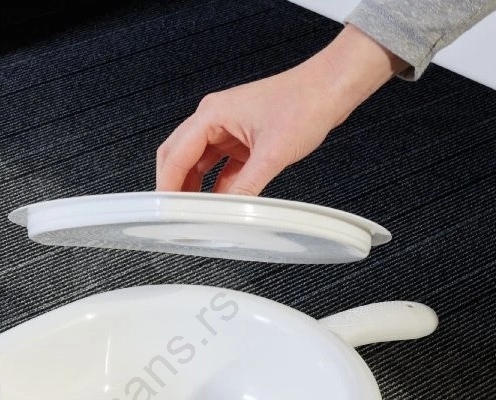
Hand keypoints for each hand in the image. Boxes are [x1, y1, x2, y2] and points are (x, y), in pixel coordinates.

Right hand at [156, 25, 405, 195]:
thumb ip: (246, 187)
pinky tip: (220, 202)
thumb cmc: (306, 102)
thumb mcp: (272, 154)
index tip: (164, 210)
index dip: (166, 186)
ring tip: (193, 213)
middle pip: (178, 157)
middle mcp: (215, 119)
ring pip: (197, 163)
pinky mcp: (241, 138)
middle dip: (173, 186)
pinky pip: (218, 166)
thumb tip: (229, 212)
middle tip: (173, 214)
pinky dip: (215, 185)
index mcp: (213, 114)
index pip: (176, 156)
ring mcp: (227, 128)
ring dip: (193, 187)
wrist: (331, 88)